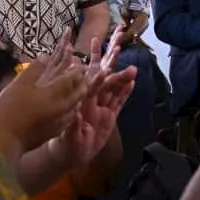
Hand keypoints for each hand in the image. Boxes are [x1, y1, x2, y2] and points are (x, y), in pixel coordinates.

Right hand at [0, 33, 86, 154]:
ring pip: (74, 108)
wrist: (4, 140)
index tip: (80, 66)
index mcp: (52, 94)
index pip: (69, 80)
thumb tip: (45, 57)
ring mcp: (58, 122)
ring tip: (78, 93)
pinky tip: (67, 112)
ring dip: (78, 99)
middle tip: (84, 79)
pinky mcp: (53, 133)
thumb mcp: (19, 85)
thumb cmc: (9, 110)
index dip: (76, 71)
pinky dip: (71, 112)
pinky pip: (68, 120)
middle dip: (82, 85)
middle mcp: (59, 108)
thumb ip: (34, 70)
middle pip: (77, 95)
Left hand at [49, 32, 135, 168]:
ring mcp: (101, 108)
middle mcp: (92, 102)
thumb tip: (75, 117)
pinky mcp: (109, 118)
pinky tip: (132, 82)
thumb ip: (73, 128)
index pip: (91, 85)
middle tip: (117, 46)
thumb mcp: (68, 138)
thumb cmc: (65, 145)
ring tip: (133, 68)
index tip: (104, 63)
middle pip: (104, 79)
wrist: (69, 154)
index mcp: (81, 104)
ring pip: (113, 89)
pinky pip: (118, 102)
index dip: (97, 74)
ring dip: (122, 78)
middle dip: (110, 63)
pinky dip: (125, 93)